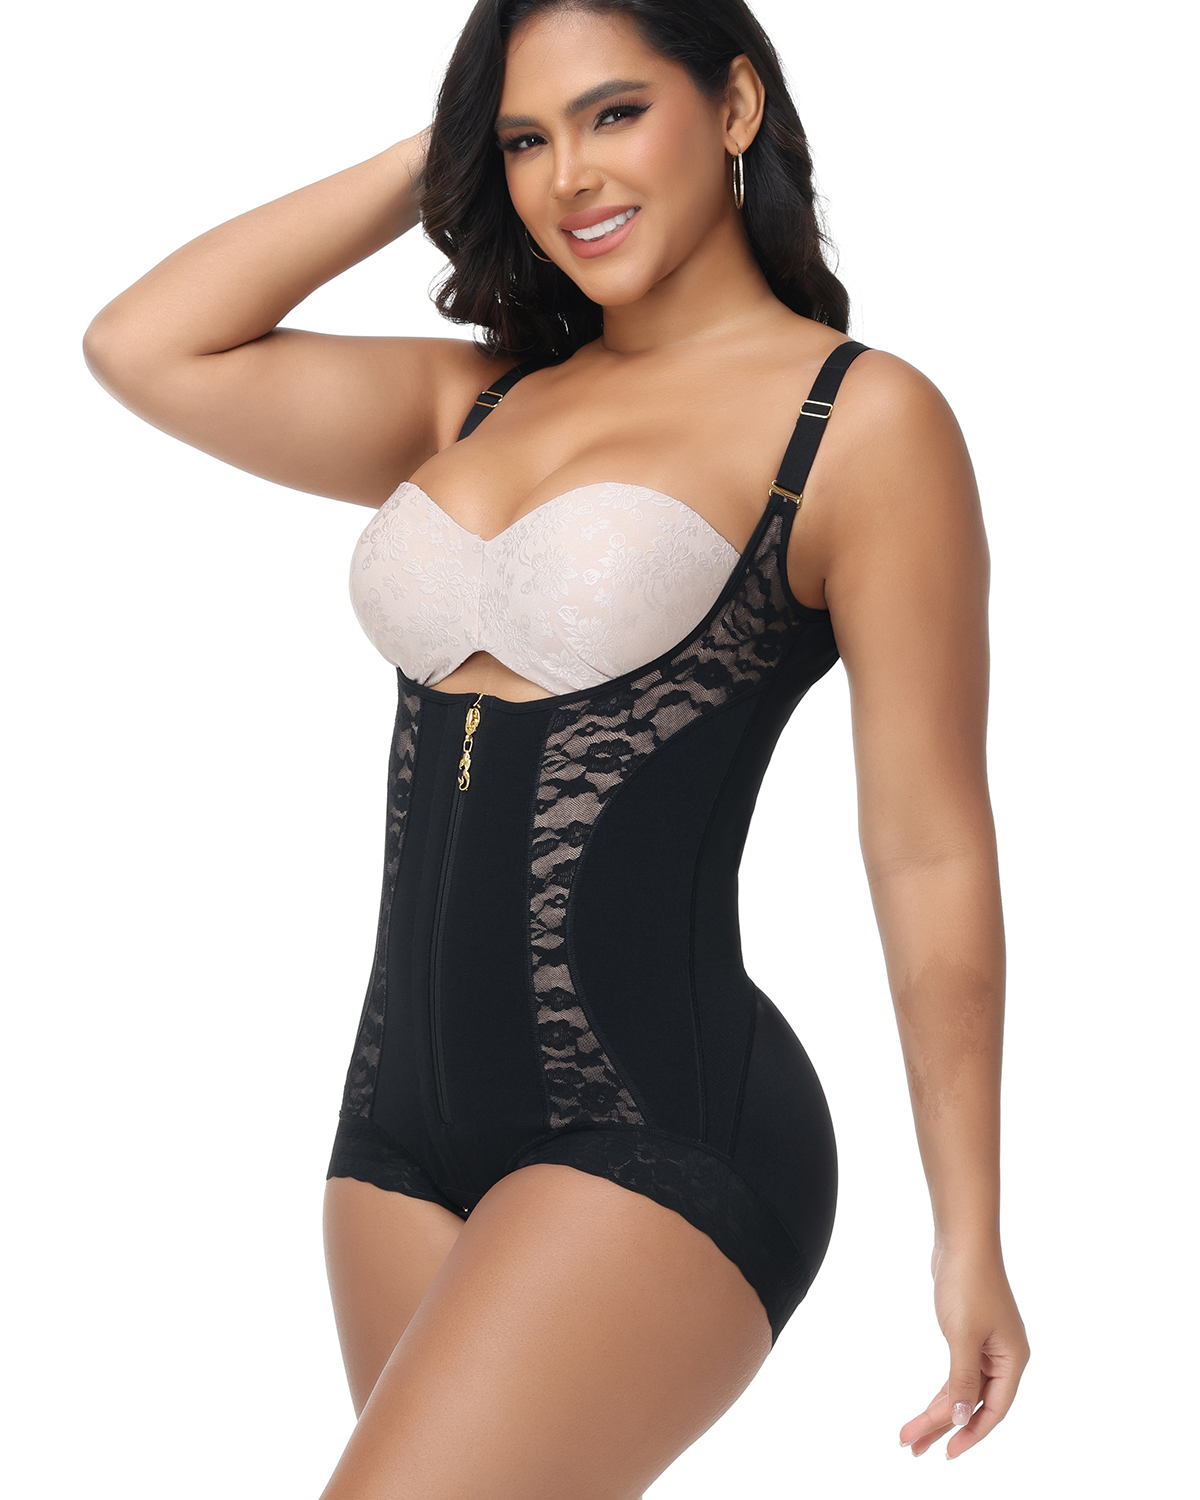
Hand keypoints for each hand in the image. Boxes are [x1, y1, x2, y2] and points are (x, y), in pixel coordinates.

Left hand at [900, 1240, 1029, 1459]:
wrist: (962, 1240)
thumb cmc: (968, 1283)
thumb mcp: (963, 1336)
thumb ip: (961, 1380)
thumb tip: (958, 1419)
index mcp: (1012, 1360)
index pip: (994, 1409)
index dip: (971, 1434)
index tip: (946, 1453)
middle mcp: (1004, 1357)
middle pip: (974, 1403)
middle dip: (943, 1426)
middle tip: (912, 1447)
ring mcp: (987, 1346)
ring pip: (962, 1390)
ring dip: (938, 1412)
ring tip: (910, 1436)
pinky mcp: (969, 1336)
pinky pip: (957, 1373)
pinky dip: (942, 1389)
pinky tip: (928, 1407)